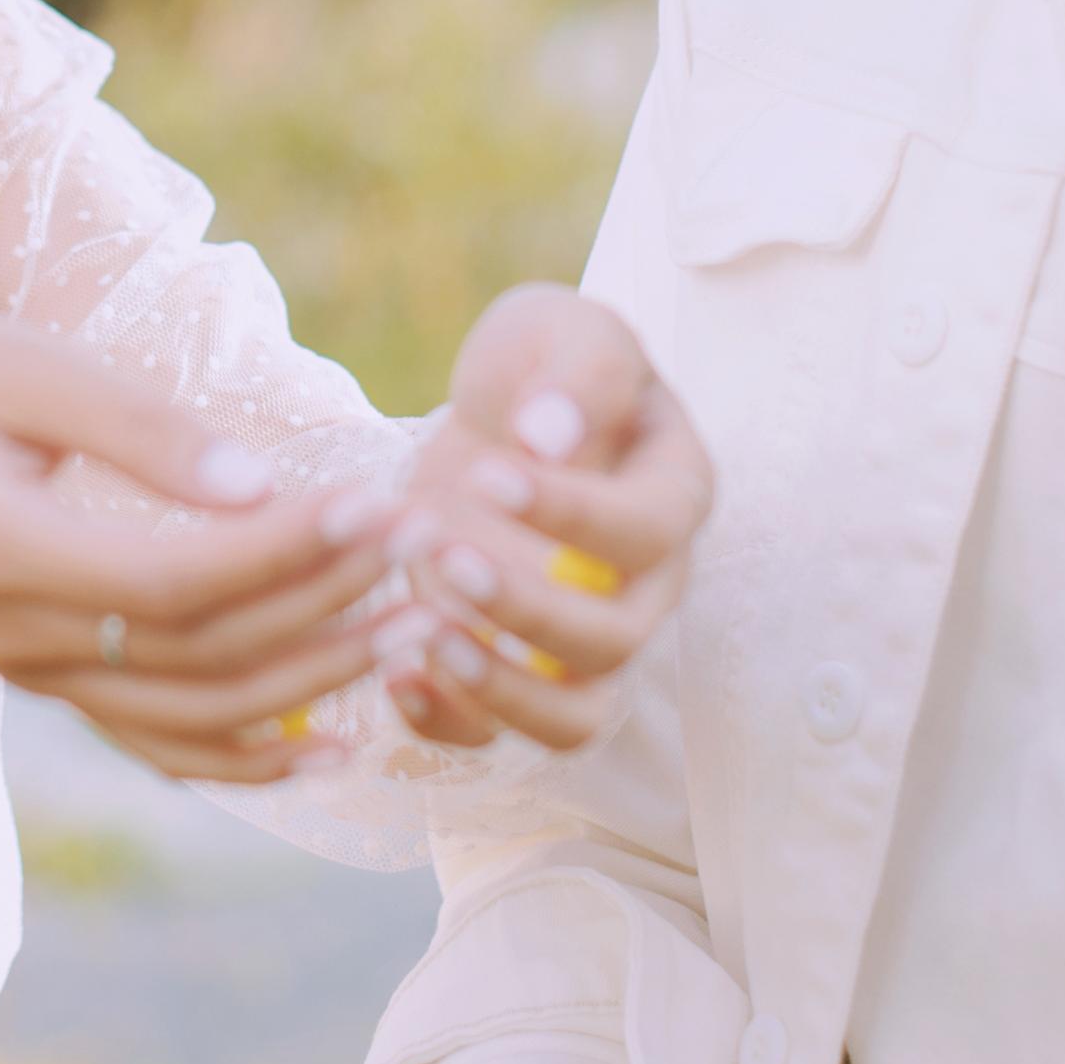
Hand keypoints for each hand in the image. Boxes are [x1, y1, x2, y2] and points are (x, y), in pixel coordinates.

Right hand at [0, 319, 404, 781]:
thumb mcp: (12, 367)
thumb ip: (134, 428)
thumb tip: (259, 484)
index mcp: (2, 553)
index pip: (172, 580)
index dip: (284, 556)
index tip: (376, 504)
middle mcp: (21, 639)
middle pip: (201, 658)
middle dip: (327, 612)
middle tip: (429, 561)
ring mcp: (36, 675)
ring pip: (193, 719)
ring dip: (313, 687)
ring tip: (416, 641)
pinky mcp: (53, 684)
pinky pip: (163, 745)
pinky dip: (253, 757)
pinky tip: (339, 743)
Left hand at [377, 285, 710, 756]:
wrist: (498, 410)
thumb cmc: (543, 364)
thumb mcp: (566, 330)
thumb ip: (578, 371)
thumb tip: (548, 435)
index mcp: (673, 494)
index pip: (647, 530)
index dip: (573, 515)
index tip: (489, 472)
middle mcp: (645, 587)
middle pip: (615, 641)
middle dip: (527, 610)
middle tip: (445, 556)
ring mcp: (583, 640)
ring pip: (574, 714)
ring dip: (500, 690)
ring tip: (422, 636)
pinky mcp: (516, 669)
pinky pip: (498, 733)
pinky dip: (447, 720)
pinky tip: (392, 670)